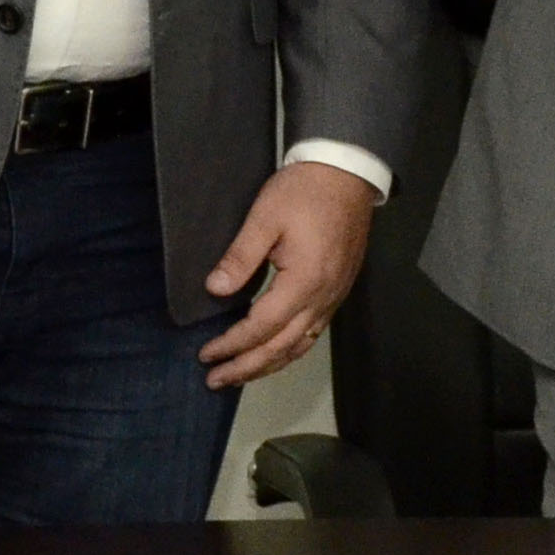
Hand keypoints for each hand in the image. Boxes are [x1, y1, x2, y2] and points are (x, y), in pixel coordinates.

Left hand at [199, 159, 376, 388]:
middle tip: (215, 381)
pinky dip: (289, 351)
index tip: (206, 354)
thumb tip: (215, 290)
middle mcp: (322, 298)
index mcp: (304, 281)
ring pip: (300, 346)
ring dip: (268, 365)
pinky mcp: (337, 291)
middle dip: (247, 367)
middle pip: (282, 347)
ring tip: (239, 376)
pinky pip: (312, 333)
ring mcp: (333, 297)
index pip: (261, 327)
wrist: (348, 174)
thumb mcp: (265, 217)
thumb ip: (241, 257)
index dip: (232, 344)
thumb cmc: (304, 191)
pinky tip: (273, 354)